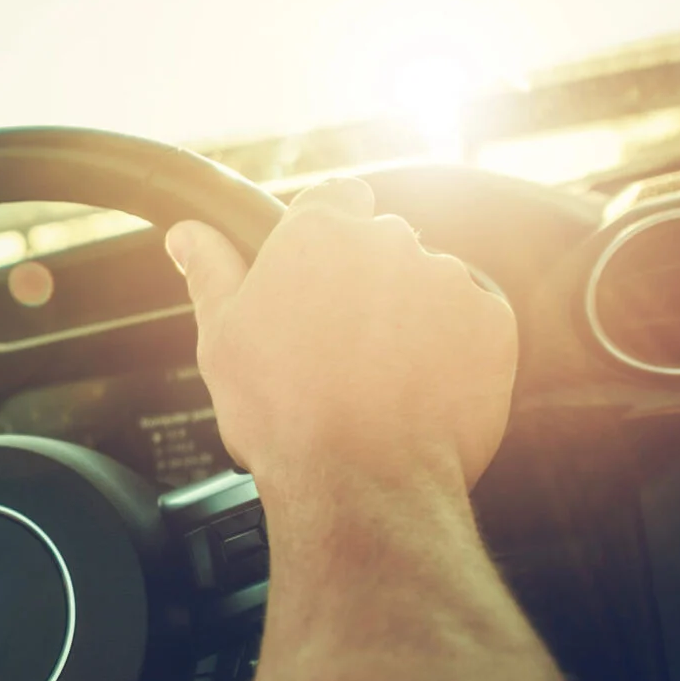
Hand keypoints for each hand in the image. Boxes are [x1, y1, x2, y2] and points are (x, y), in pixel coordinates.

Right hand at [164, 177, 515, 500]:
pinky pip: (472, 322)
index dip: (328, 232)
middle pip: (382, 243)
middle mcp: (388, 241)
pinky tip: (416, 389)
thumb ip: (211, 272)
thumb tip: (188, 236)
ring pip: (429, 284)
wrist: (360, 483)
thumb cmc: (283, 415)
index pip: (335, 196)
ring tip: (379, 378)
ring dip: (410, 316)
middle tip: (338, 345)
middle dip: (366, 282)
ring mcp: (446, 279)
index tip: (319, 273)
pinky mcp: (491, 321)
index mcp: (318, 235)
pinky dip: (452, 349)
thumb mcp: (222, 339)